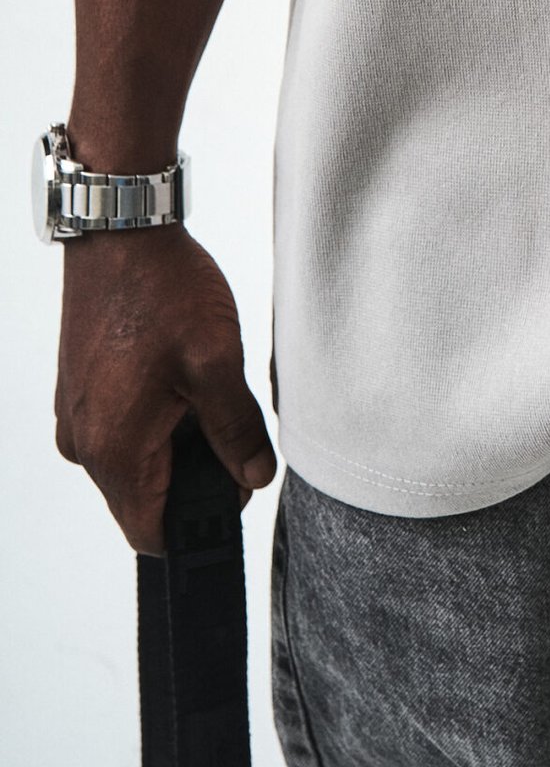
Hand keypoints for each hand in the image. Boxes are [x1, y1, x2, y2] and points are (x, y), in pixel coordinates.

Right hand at [55, 227, 275, 553]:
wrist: (121, 233)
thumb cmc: (163, 290)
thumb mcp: (217, 361)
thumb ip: (237, 430)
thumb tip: (255, 478)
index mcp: (114, 449)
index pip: (151, 533)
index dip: (199, 521)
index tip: (234, 489)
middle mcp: (85, 443)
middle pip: (143, 499)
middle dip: (191, 478)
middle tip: (231, 430)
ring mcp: (76, 417)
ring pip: (134, 464)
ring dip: (174, 445)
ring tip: (205, 394)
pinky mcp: (79, 392)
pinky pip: (119, 431)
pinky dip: (154, 421)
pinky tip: (181, 379)